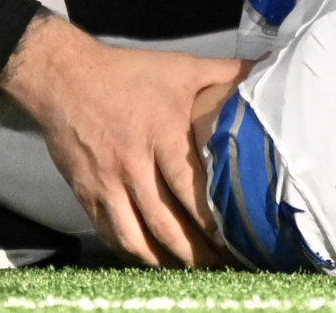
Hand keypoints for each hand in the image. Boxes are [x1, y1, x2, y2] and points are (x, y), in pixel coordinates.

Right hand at [0, 13, 242, 266]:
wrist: (66, 78)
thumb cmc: (130, 73)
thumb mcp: (182, 68)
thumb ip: (226, 74)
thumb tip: (268, 69)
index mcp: (162, 132)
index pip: (189, 188)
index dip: (212, 218)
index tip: (237, 233)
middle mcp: (134, 164)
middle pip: (166, 222)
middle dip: (196, 250)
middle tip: (223, 261)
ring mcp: (108, 183)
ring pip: (138, 237)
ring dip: (168, 259)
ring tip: (195, 268)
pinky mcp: (89, 194)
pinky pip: (113, 234)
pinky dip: (135, 252)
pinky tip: (155, 259)